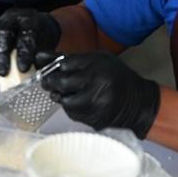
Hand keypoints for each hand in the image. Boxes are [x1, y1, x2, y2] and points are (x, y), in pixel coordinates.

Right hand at [0, 8, 60, 80]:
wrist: (37, 27)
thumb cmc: (42, 39)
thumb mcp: (48, 47)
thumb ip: (43, 58)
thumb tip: (36, 71)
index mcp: (33, 20)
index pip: (27, 33)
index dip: (24, 51)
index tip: (23, 68)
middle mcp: (14, 17)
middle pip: (4, 32)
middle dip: (2, 55)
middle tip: (4, 73)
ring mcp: (0, 22)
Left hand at [42, 52, 159, 138]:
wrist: (137, 101)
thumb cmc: (115, 77)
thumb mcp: (98, 60)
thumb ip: (70, 58)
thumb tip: (39, 57)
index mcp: (97, 64)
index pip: (64, 64)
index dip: (53, 67)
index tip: (49, 70)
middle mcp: (96, 83)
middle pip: (61, 83)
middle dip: (52, 83)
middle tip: (50, 82)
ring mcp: (96, 103)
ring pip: (65, 101)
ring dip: (63, 97)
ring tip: (71, 93)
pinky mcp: (95, 119)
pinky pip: (74, 114)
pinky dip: (73, 109)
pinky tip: (81, 103)